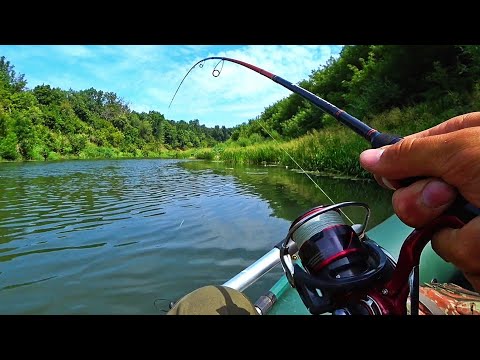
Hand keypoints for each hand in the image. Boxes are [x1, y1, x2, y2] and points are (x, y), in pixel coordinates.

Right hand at [359, 112, 479, 291]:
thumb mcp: (463, 149)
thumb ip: (411, 153)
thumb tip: (367, 157)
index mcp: (461, 145)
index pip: (408, 156)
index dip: (399, 170)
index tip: (397, 178)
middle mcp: (464, 179)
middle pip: (411, 197)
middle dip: (423, 203)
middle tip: (450, 196)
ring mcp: (473, 215)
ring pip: (431, 231)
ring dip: (455, 231)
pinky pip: (457, 254)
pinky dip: (474, 252)